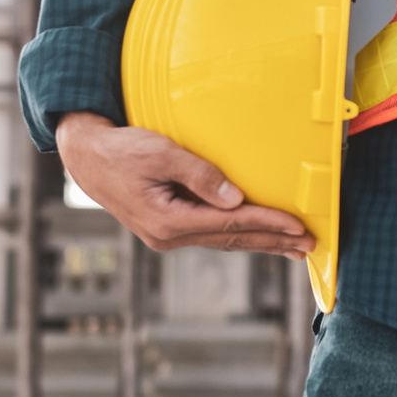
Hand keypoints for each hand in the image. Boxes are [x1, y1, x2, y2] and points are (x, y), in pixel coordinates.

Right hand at [55, 112, 315, 259]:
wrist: (87, 159)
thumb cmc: (121, 150)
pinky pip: (213, 234)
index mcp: (168, 221)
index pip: (230, 225)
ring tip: (294, 246)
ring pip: (225, 241)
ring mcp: (168, 236)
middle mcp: (170, 236)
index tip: (298, 226)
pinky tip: (258, 236)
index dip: (268, 224)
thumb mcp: (158, 153)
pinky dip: (240, 235)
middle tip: (310, 244)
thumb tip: (235, 199)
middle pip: (232, 240)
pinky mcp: (169, 228)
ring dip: (262, 242)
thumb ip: (199, 174)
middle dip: (274, 241)